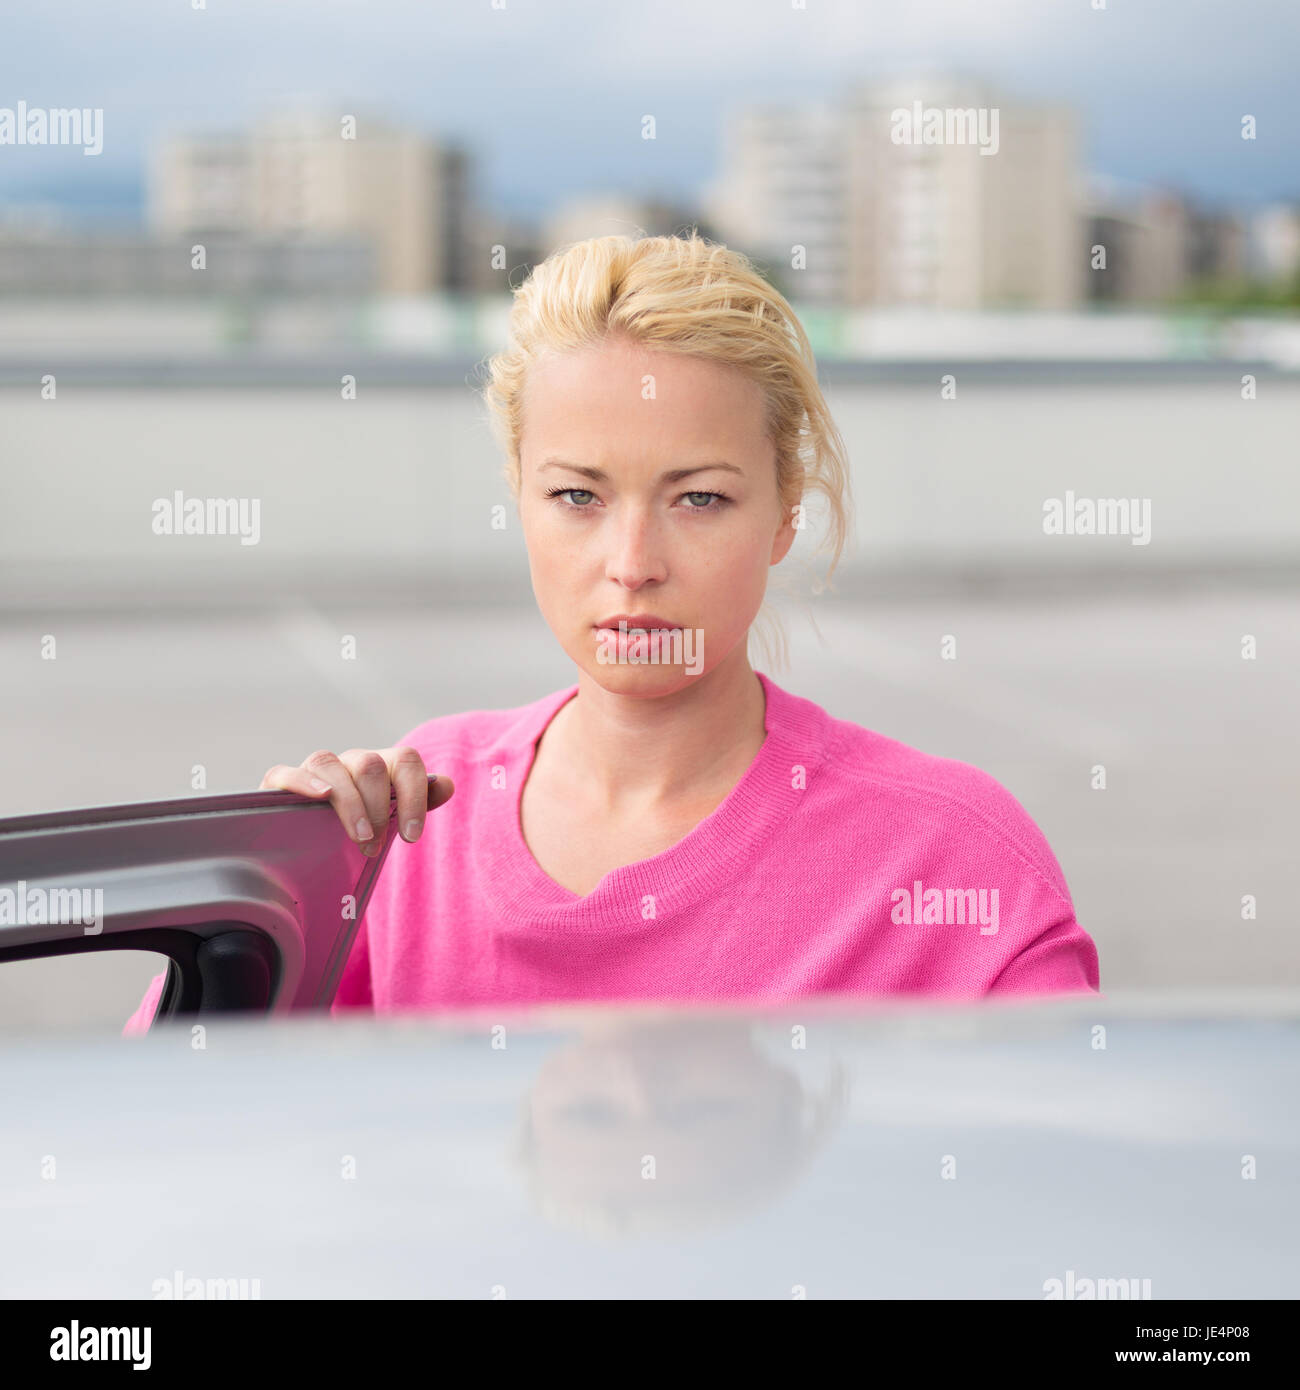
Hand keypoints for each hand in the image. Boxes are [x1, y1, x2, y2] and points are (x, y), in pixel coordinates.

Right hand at [260, 747, 454, 855]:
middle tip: (376, 847)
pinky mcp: (279, 783)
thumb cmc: (362, 829)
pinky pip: (288, 772)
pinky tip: (321, 798)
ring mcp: (316, 769)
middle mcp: (350, 761)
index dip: (414, 796)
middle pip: (370, 765)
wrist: (313, 843)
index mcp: (383, 767)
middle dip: (378, 808)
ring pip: (331, 764)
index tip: (412, 837)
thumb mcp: (391, 819)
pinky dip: (304, 782)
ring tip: (359, 838)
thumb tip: (447, 784)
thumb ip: (420, 802)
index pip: (407, 761)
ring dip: (349, 803)